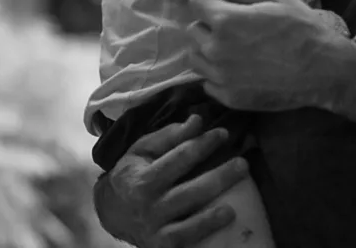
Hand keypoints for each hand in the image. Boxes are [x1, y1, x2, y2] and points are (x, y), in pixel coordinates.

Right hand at [93, 115, 248, 247]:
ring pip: (188, 222)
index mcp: (143, 178)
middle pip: (189, 192)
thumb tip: (198, 120)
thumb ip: (170, 135)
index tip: (223, 134)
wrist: (112, 211)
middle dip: (218, 177)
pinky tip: (223, 224)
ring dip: (212, 216)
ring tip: (234, 207)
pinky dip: (203, 233)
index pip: (179, 158)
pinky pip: (185, 241)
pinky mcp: (162, 245)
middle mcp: (148, 205)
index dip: (203, 144)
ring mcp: (155, 229)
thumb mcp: (142, 149)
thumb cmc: (133, 173)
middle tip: (243, 164)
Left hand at [186, 0, 355, 111]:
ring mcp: (221, 76)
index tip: (231, 6)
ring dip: (209, 50)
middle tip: (238, 28)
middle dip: (210, 24)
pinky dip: (218, 74)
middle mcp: (216, 49)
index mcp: (225, 19)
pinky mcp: (228, 97)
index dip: (213, 1)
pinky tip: (241, 69)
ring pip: (196, 57)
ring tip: (236, 49)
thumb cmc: (301, 27)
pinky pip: (208, 82)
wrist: (324, 70)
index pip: (196, 2)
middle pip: (194, 29)